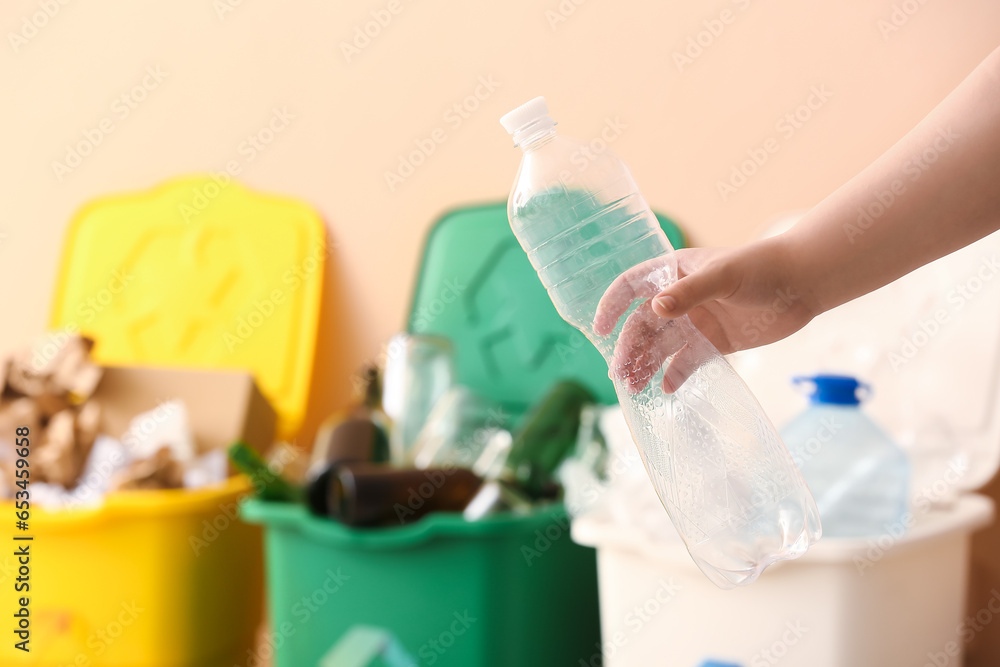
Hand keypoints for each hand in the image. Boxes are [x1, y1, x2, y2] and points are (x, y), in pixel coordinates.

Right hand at [593, 235, 816, 392]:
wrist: (803, 284)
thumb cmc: (762, 268)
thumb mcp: (724, 275)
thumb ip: (689, 292)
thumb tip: (656, 308)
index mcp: (674, 272)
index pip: (631, 286)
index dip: (612, 305)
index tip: (599, 328)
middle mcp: (680, 298)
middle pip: (643, 324)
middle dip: (628, 348)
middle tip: (619, 373)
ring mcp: (696, 321)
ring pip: (661, 346)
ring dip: (645, 365)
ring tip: (633, 387)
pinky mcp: (714, 342)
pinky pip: (687, 362)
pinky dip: (674, 375)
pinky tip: (665, 389)